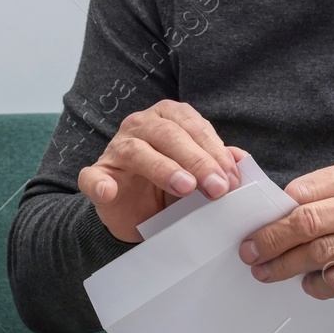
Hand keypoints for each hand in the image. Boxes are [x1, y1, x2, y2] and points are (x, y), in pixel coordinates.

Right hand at [78, 99, 244, 242]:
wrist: (138, 215)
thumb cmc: (171, 188)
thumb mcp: (199, 176)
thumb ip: (219, 165)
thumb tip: (241, 160)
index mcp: (168, 117)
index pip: (193, 126)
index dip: (214, 151)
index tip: (232, 179)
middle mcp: (140, 126)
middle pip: (168, 134)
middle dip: (197, 161)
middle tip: (217, 188)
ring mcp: (115, 150)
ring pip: (136, 151)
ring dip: (162, 168)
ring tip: (185, 188)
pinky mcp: (96, 176)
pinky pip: (92, 177)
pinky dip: (99, 183)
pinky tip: (109, 192)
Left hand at [238, 160, 333, 305]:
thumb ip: (323, 194)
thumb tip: (272, 211)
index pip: (307, 189)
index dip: (275, 210)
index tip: (253, 224)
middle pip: (309, 221)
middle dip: (272, 239)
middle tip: (250, 251)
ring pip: (320, 253)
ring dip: (286, 265)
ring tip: (266, 270)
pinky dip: (316, 284)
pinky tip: (308, 283)